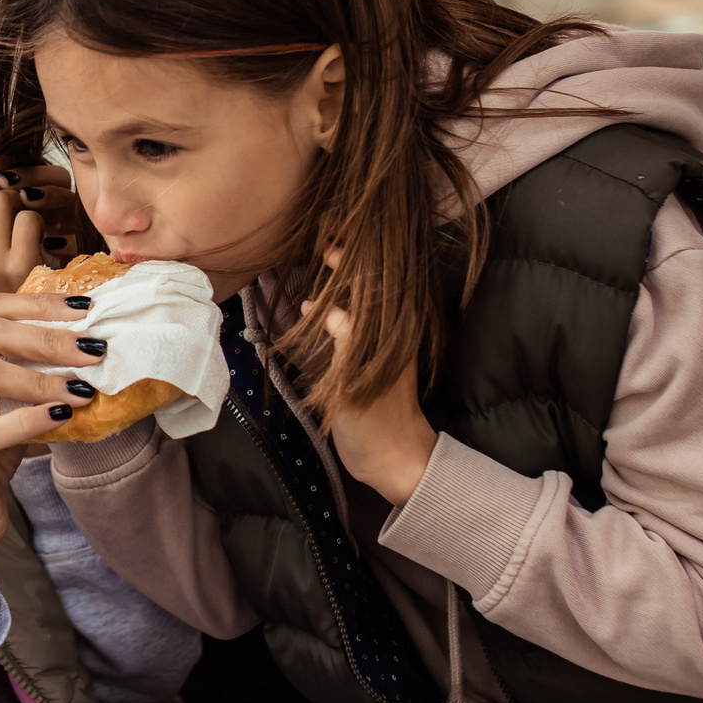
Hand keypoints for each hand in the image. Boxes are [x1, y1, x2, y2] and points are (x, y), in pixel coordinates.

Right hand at [0, 157, 78, 299]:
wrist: (31, 331)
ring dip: (19, 199)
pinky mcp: (20, 266)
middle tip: (14, 192)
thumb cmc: (9, 287)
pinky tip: (40, 235)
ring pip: (0, 199)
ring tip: (26, 212)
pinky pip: (27, 218)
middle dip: (0, 184)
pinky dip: (38, 219)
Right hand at [0, 291, 103, 598]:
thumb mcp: (3, 400)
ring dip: (42, 378)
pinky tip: (64, 416)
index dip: (36, 304)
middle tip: (93, 348)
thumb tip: (83, 331)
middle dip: (46, 337)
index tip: (84, 309)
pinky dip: (33, 419)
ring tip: (83, 387)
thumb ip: (23, 364)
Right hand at [302, 248, 437, 505]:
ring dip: (337, 288)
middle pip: (367, 290)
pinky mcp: (364, 361)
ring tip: (313, 269)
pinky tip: (311, 310)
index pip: (375, 283)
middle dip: (344, 268)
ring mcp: (375, 346)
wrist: (390, 457)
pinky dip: (330, 313)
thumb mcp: (356, 379)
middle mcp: (387, 333)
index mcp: (392, 331)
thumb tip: (327, 308)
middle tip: (320, 249)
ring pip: (357, 306)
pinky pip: (348, 325)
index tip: (326, 245)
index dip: (353, 261)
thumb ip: (346, 339)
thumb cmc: (377, 420)